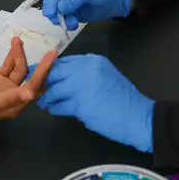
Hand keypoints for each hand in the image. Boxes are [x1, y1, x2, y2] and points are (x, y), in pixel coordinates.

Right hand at [0, 36, 57, 125]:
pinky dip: (11, 56)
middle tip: (51, 50)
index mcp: (15, 106)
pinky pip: (8, 66)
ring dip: (19, 55)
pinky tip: (13, 45)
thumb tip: (30, 94)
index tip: (53, 58)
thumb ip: (10, 98)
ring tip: (17, 40)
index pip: (34, 87)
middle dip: (39, 64)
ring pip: (18, 70)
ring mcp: (4, 88)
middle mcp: (13, 97)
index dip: (44, 73)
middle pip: (30, 78)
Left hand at [31, 54, 154, 152]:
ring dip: (48, 97)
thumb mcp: (105, 77)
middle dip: (44, 82)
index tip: (43, 77)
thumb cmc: (123, 100)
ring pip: (54, 89)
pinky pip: (60, 105)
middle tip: (38, 90)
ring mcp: (82, 86)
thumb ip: (86, 74)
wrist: (139, 118)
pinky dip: (55, 108)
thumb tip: (63, 78)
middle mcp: (86, 69)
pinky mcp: (80, 104)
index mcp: (93, 61)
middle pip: (55, 72)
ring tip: (45, 102)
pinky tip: (55, 110)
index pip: (64, 62)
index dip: (51, 70)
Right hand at [42, 0, 133, 29]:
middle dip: (54, 11)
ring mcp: (68, 1)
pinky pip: (66, 19)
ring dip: (61, 19)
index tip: (50, 12)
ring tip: (70, 23)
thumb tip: (60, 9)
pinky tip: (73, 24)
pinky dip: (68, 23)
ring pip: (57, 12)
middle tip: (57, 20)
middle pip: (52, 1)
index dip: (50, 0)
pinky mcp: (74, 12)